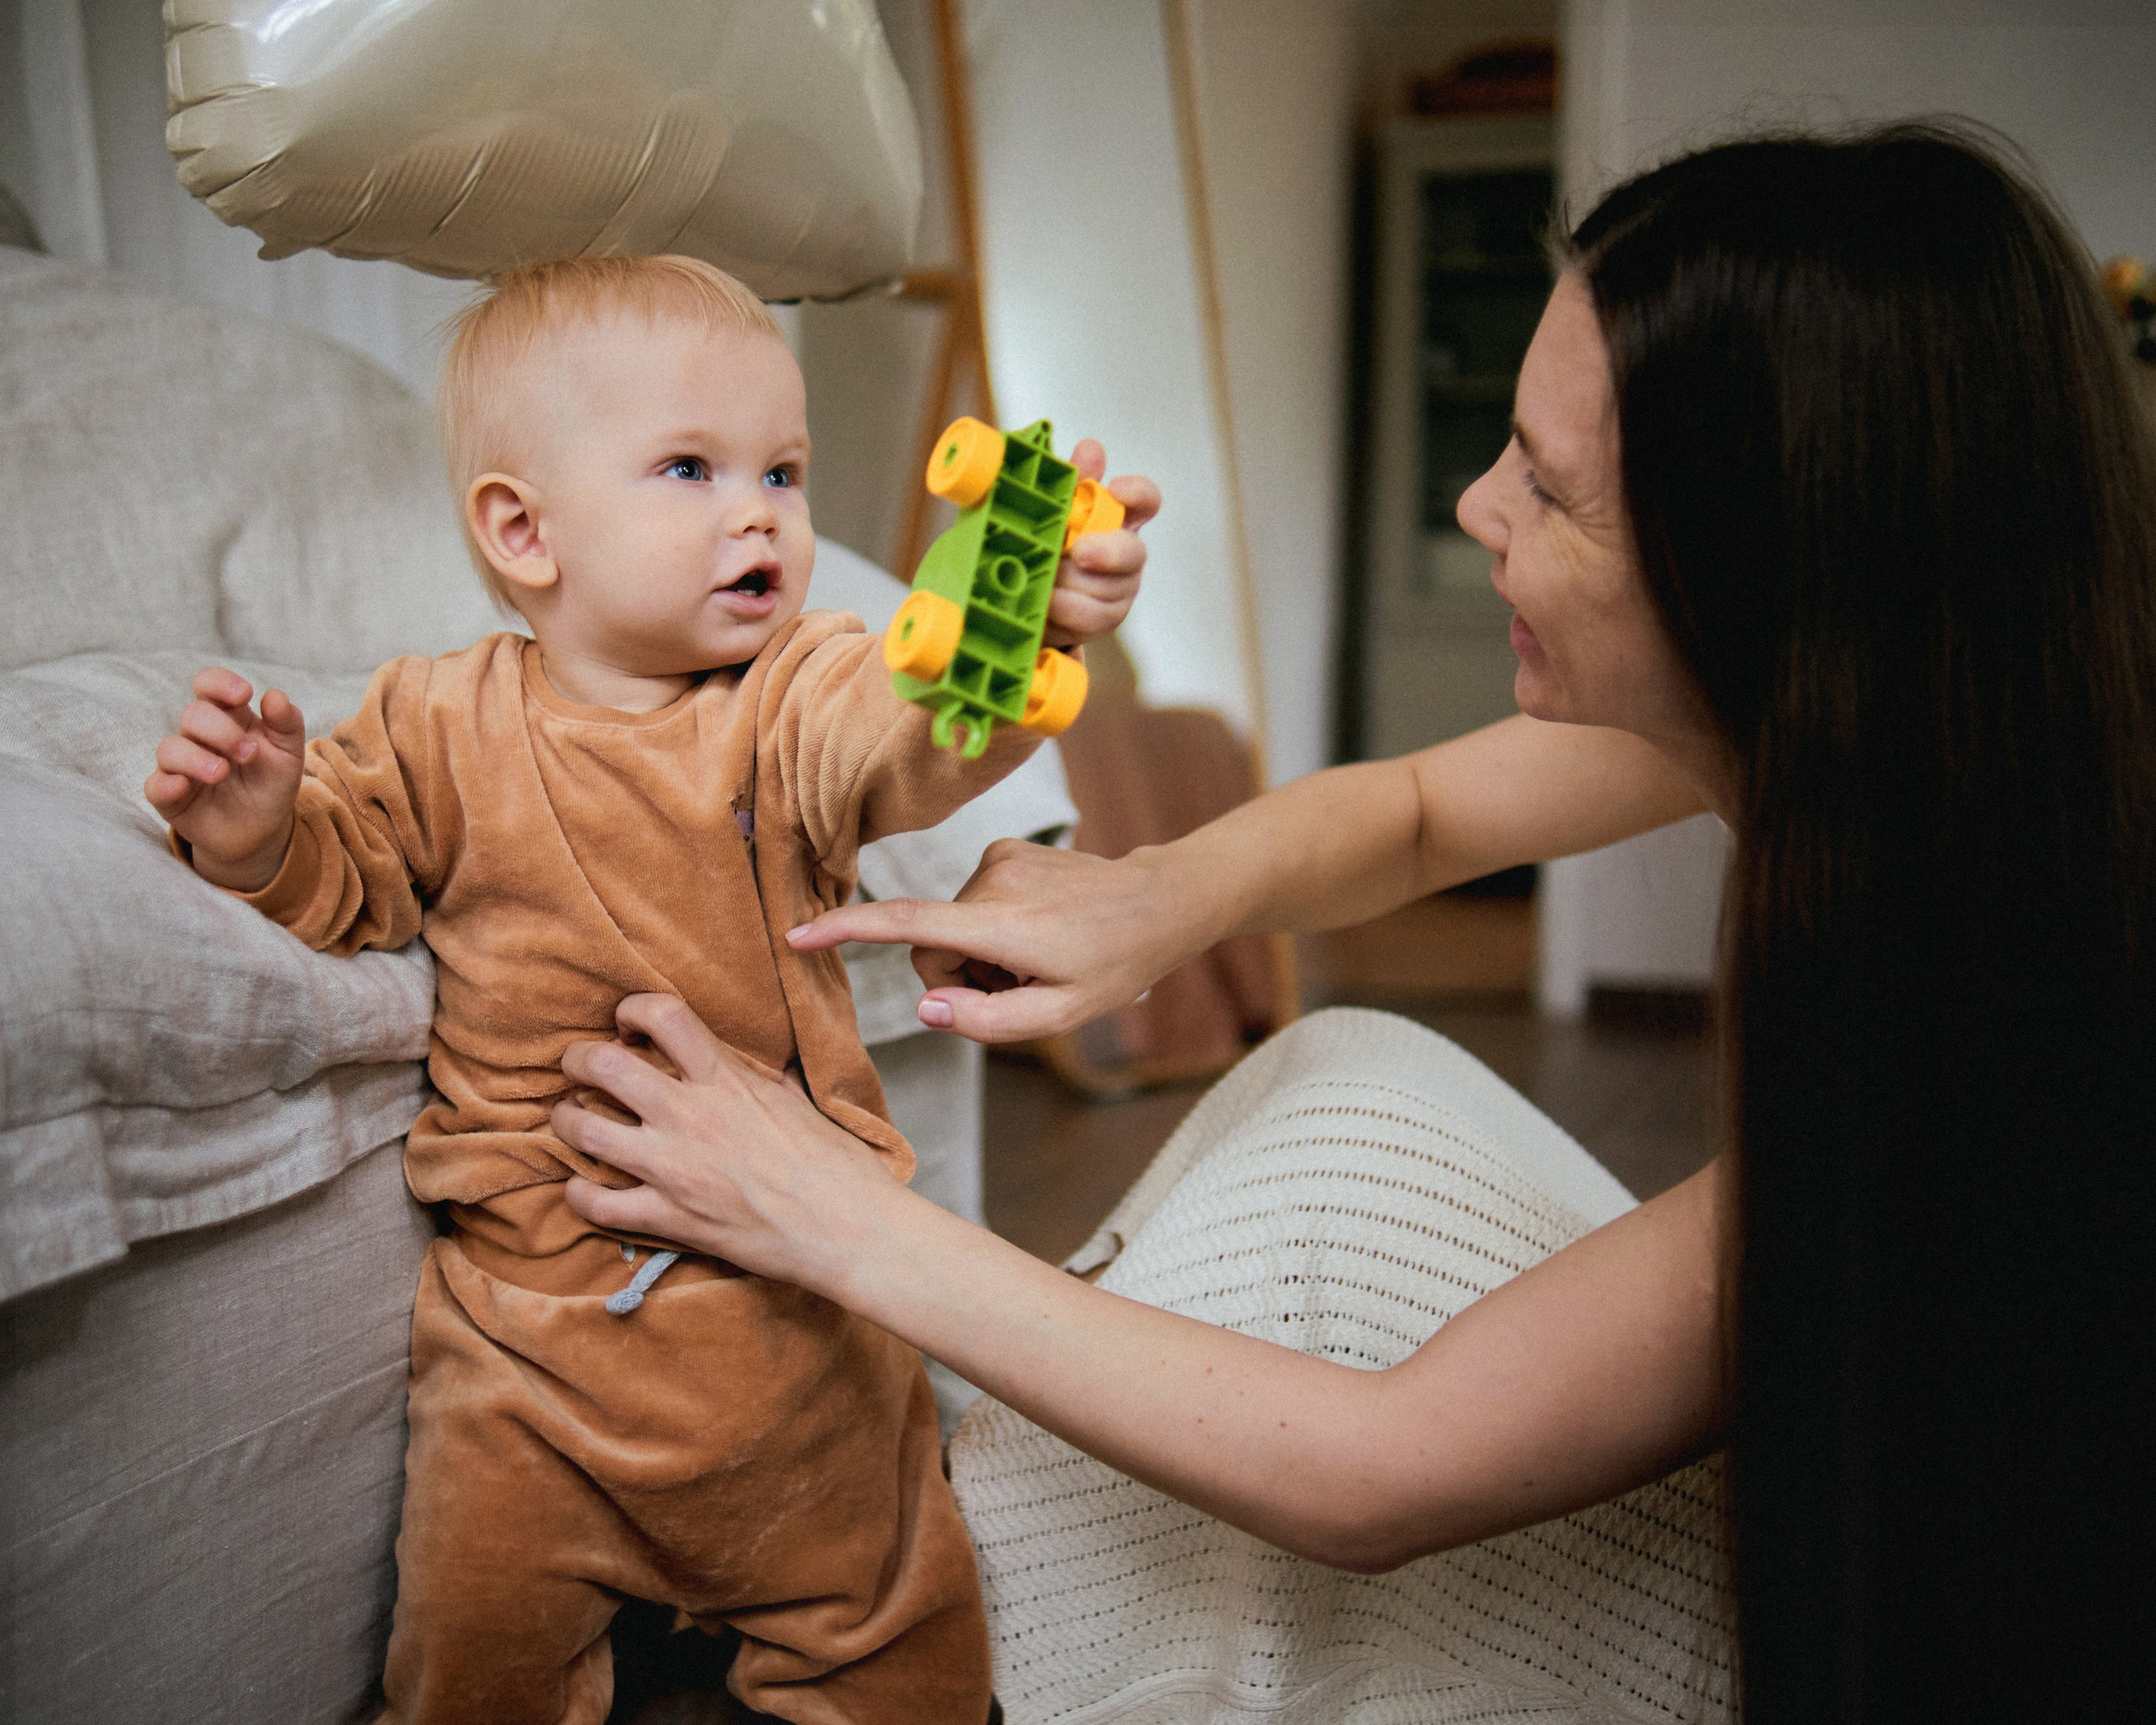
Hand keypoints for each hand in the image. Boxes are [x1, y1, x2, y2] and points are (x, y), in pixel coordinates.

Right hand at [144, 668, 305, 890]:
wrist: (262, 829)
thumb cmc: (271, 782)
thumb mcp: (289, 753)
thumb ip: (287, 723)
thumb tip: (274, 695)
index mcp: (227, 717)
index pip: (208, 685)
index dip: (219, 683)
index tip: (243, 694)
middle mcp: (198, 736)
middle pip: (193, 715)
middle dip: (222, 730)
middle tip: (250, 754)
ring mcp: (181, 765)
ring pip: (170, 748)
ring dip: (196, 758)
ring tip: (222, 773)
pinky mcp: (170, 796)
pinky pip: (155, 785)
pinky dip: (166, 784)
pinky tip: (183, 786)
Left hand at [555, 994, 903, 1291]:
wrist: (846, 1227)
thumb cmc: (835, 1164)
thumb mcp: (798, 1099)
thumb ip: (761, 1077)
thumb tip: (755, 1060)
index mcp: (726, 1079)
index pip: (662, 1015)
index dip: (631, 1009)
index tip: (626, 1023)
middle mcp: (689, 1116)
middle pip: (602, 1065)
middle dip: (577, 1060)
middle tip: (579, 1067)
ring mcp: (672, 1168)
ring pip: (583, 1130)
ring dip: (565, 1120)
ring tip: (570, 1118)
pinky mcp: (667, 1217)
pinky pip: (595, 1203)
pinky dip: (578, 1193)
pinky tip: (582, 1186)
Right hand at [787, 838, 1199, 1041]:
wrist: (1161, 901)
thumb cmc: (1115, 964)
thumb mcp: (1059, 1016)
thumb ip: (987, 1022)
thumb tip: (924, 1008)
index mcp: (1001, 927)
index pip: (905, 926)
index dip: (845, 931)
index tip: (797, 937)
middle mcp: (990, 883)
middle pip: (930, 946)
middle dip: (959, 977)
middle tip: (1019, 988)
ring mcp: (998, 860)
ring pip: (952, 927)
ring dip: (982, 954)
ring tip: (1039, 960)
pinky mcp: (1006, 851)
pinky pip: (973, 903)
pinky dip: (994, 927)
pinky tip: (1042, 932)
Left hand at [1041, 438, 1155, 649]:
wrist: (1032, 592)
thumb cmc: (1050, 542)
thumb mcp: (1055, 508)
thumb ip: (1075, 479)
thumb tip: (1092, 449)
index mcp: (1118, 518)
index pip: (1145, 501)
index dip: (1137, 495)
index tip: (1117, 490)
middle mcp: (1127, 553)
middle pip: (1132, 553)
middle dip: (1105, 553)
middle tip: (1079, 551)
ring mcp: (1120, 589)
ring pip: (1106, 588)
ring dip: (1071, 584)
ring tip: (1044, 578)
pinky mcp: (1106, 619)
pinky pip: (1090, 617)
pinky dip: (1064, 610)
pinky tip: (1046, 603)